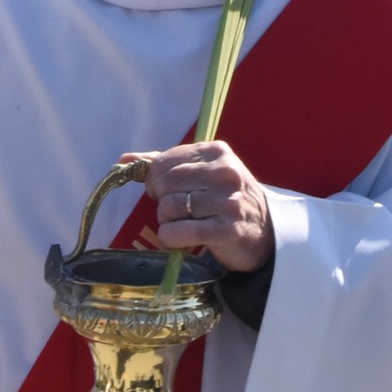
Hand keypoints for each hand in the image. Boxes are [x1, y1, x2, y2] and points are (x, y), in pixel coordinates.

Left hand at [124, 140, 272, 272]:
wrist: (267, 233)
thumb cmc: (227, 200)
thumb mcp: (204, 173)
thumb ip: (165, 164)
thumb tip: (125, 159)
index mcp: (216, 152)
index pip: (163, 162)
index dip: (155, 179)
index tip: (166, 191)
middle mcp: (224, 172)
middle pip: (164, 184)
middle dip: (161, 201)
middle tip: (176, 210)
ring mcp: (227, 201)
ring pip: (168, 209)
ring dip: (167, 222)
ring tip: (184, 223)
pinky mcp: (225, 230)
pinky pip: (177, 232)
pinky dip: (171, 238)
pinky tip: (181, 238)